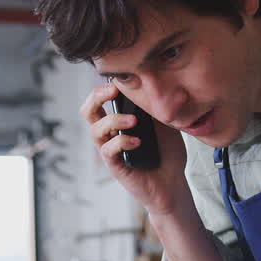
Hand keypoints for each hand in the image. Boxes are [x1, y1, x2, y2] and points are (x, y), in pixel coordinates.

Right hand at [81, 82, 189, 215]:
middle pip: (88, 111)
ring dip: (113, 120)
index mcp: (119, 121)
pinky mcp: (115, 165)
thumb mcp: (165, 123)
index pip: (102, 99)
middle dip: (97, 96)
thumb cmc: (167, 153)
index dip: (105, 85)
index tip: (122, 78)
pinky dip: (121, 141)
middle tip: (113, 91)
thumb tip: (154, 85)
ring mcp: (111, 150)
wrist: (173, 183)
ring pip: (95, 130)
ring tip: (134, 121)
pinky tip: (137, 142)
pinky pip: (107, 150)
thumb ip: (155, 107)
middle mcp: (110, 134)